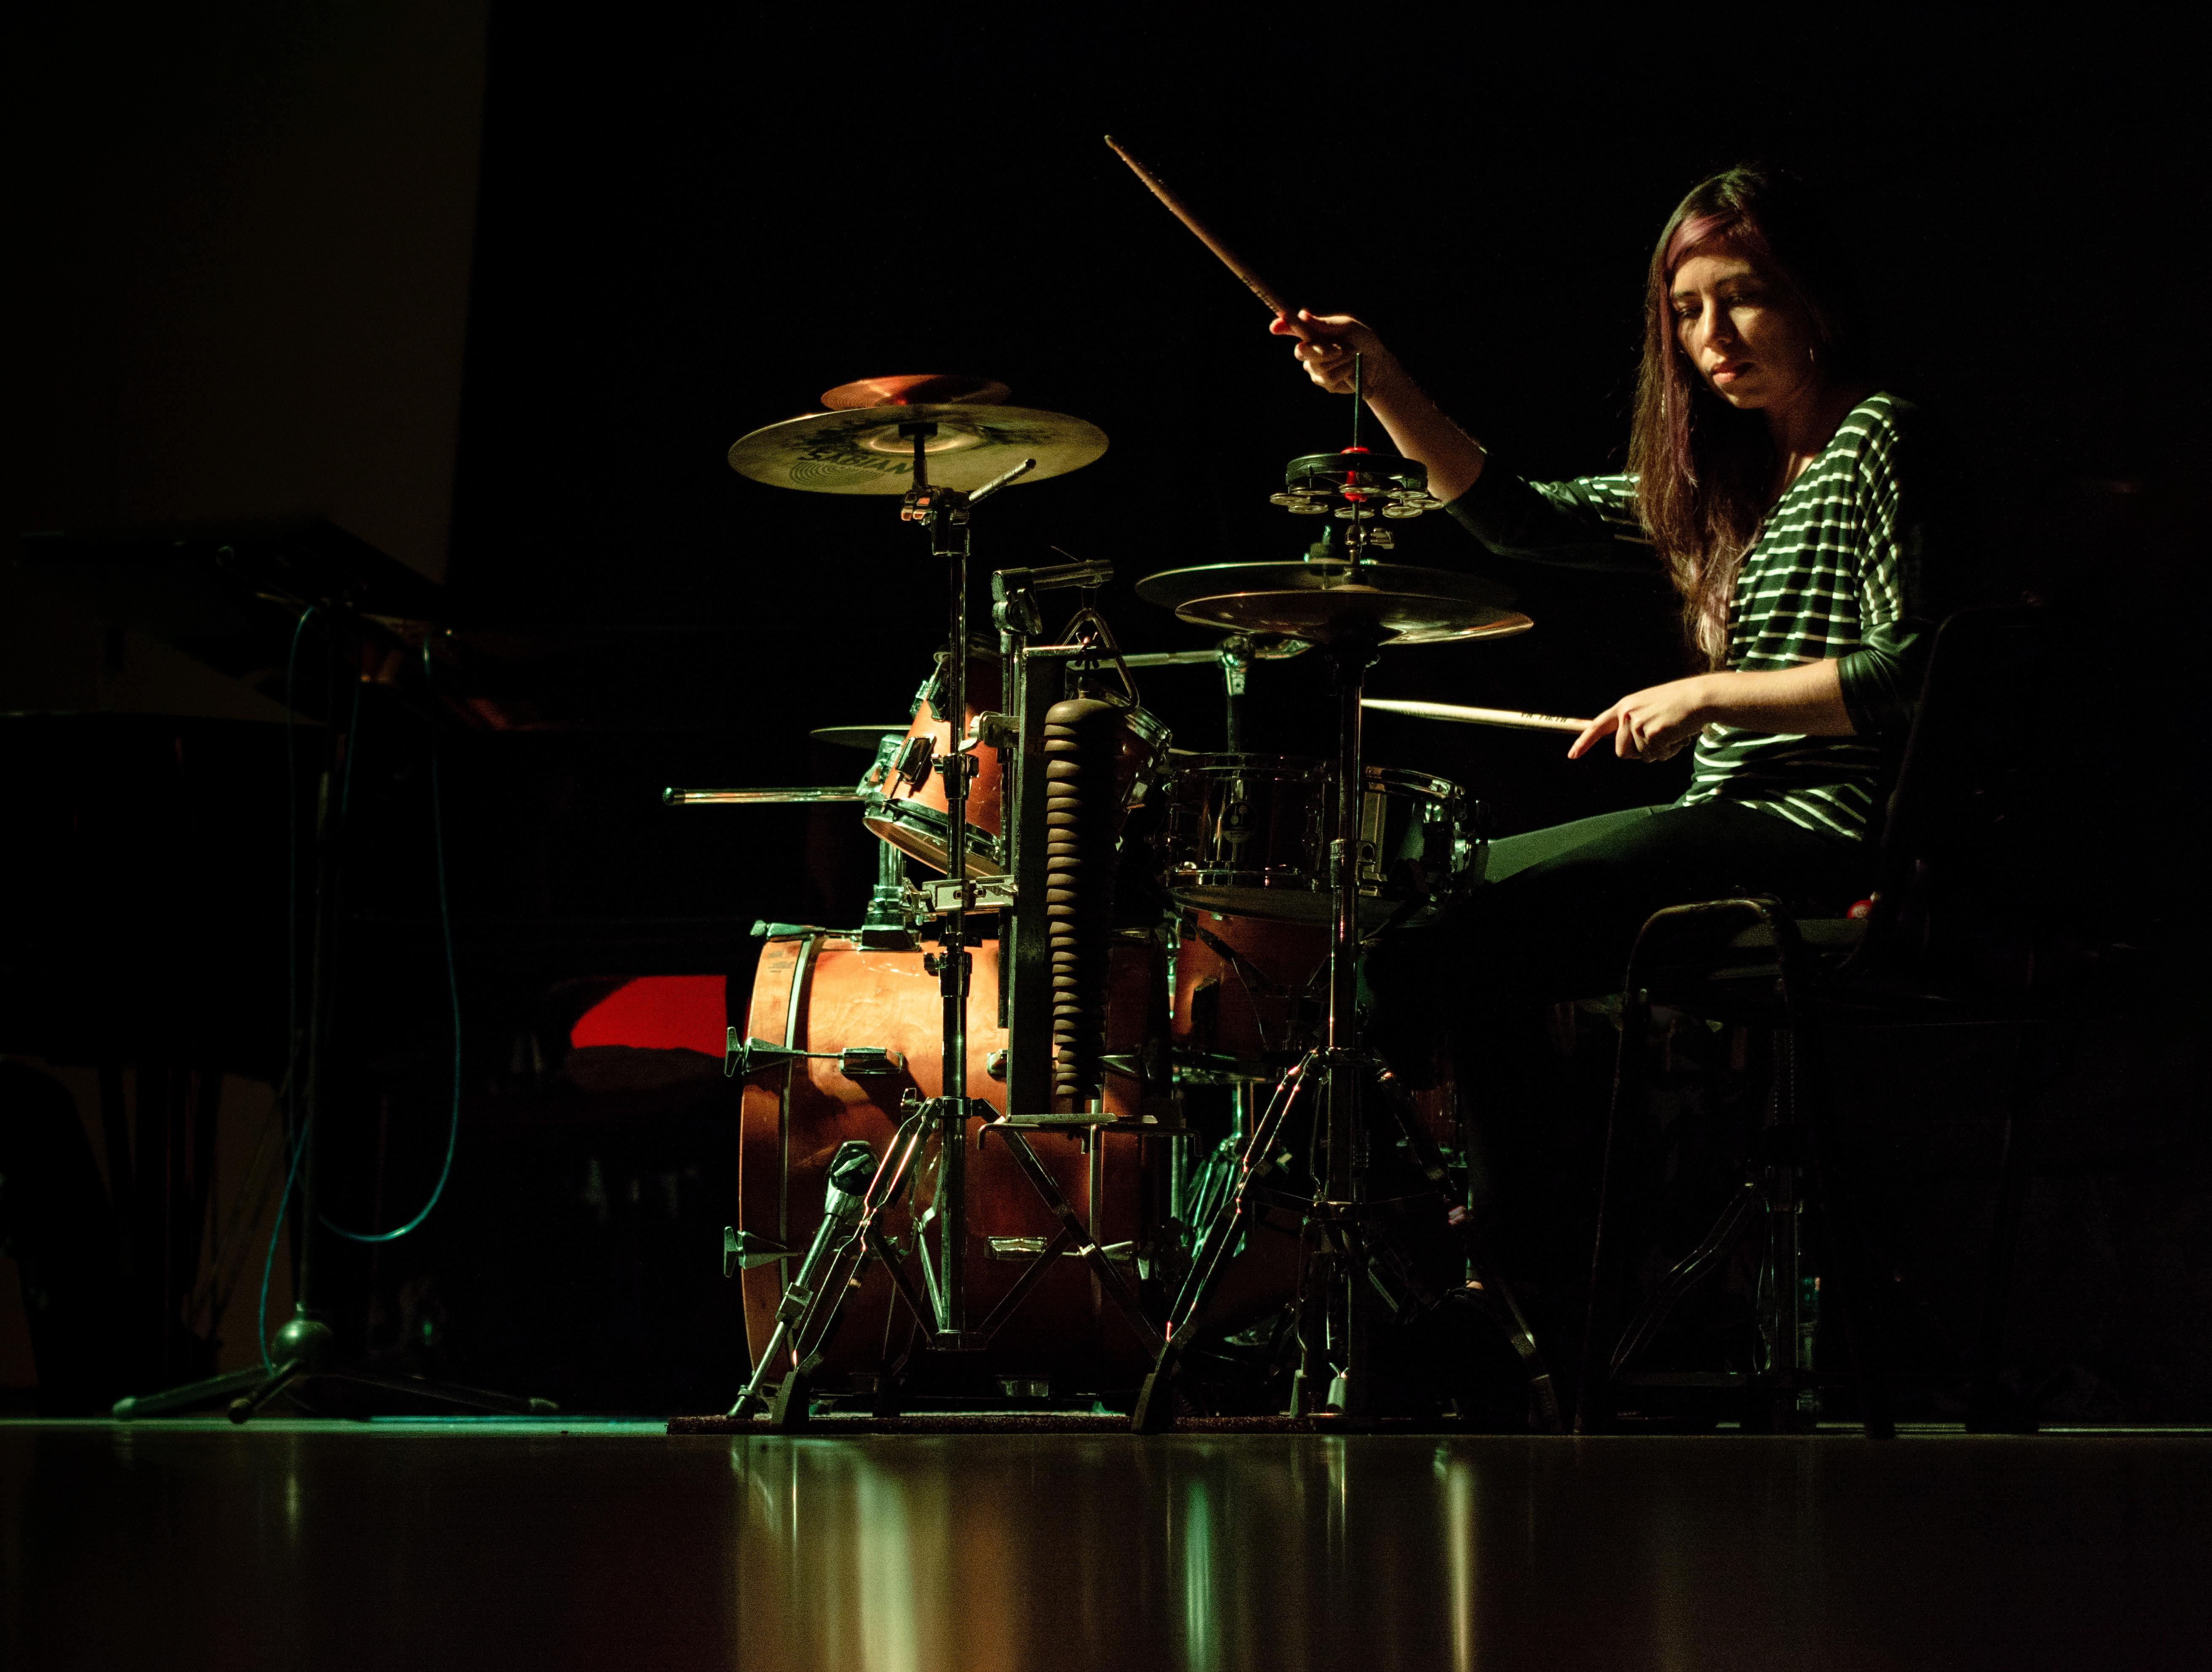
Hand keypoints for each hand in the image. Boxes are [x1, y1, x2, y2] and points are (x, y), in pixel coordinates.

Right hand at [1269, 309, 1399, 395]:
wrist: (1378, 364)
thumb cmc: (1362, 340)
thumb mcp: (1347, 327)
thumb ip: (1325, 324)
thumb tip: (1303, 314)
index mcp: (1313, 333)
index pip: (1292, 328)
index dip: (1282, 327)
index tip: (1276, 326)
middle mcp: (1309, 351)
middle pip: (1301, 352)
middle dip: (1321, 351)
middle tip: (1340, 349)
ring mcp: (1315, 369)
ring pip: (1318, 368)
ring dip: (1340, 362)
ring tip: (1352, 356)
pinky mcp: (1325, 384)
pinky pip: (1329, 379)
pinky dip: (1344, 373)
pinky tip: (1351, 369)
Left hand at [1569, 675, 1716, 762]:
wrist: (1700, 698)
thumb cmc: (1679, 704)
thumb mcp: (1649, 707)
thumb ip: (1633, 723)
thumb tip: (1625, 749)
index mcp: (1624, 706)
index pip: (1597, 726)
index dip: (1584, 742)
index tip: (1572, 755)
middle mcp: (1627, 714)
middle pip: (1622, 752)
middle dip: (1640, 751)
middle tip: (1659, 736)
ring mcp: (1638, 724)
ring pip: (1641, 756)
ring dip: (1658, 750)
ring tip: (1671, 732)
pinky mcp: (1651, 734)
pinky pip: (1656, 756)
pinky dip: (1669, 750)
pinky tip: (1677, 735)